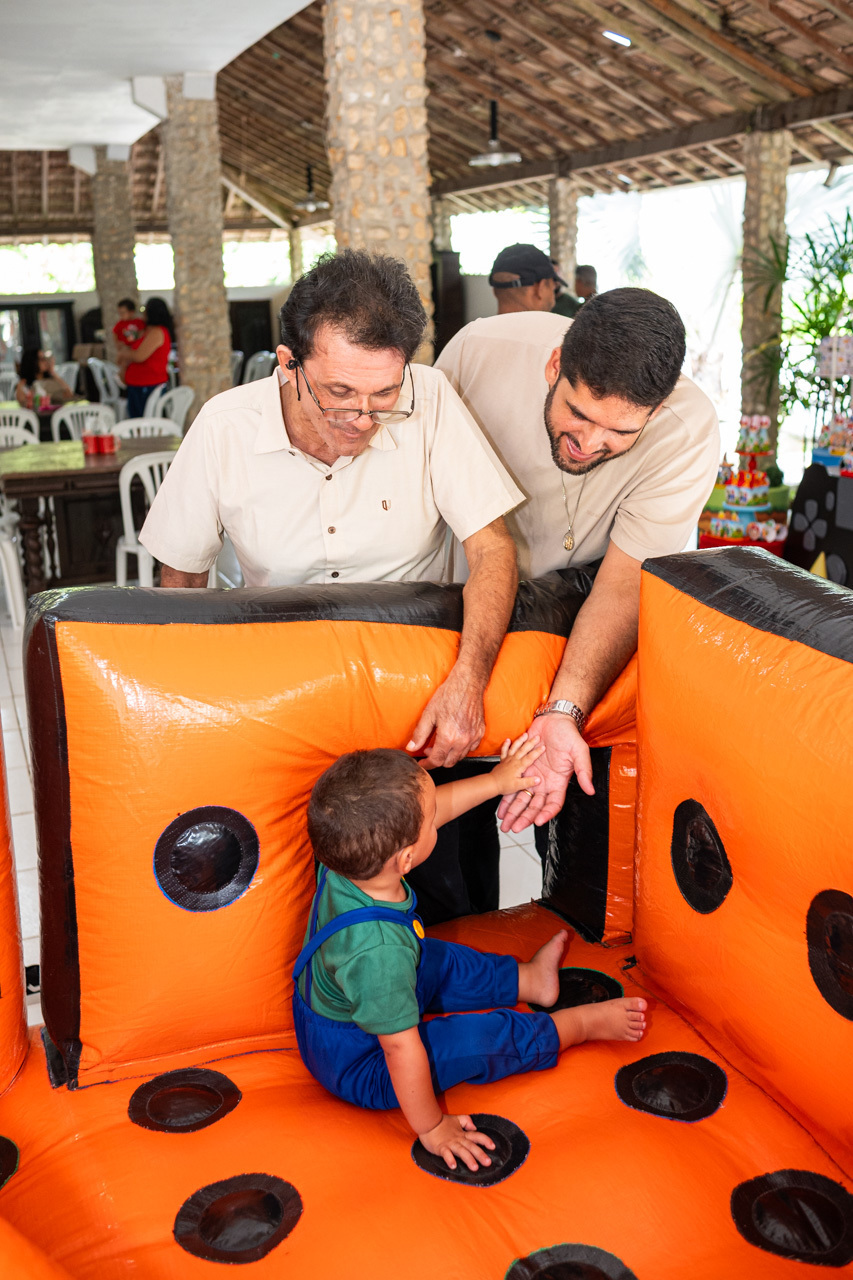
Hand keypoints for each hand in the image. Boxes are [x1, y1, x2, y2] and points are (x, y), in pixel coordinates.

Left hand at [406, 667, 484, 768]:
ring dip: (450, 755)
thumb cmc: (448, 695)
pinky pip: (471, 748)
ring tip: (442, 744)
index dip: (427, 764)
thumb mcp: (429, 714)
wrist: (468, 684)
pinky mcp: (480, 732)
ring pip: (460, 757)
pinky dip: (462, 749)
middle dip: (438, 760)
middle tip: (430, 750)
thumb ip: (420, 733)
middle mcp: (462, 741)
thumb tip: (411, 747)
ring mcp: (473, 737)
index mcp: (448, 737)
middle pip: (449, 762)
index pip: (436, 761)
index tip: (422, 763)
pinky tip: (455, 740)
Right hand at [419, 1114, 494, 1171]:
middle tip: (488, 1163)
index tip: (493, 1146)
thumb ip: (466, 1121)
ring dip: (468, 1159)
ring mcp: (450, 1144)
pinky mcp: (440, 1148)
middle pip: (471, 1146)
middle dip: (480, 1154)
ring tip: (475, 1167)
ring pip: (461, 1151)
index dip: (485, 1140)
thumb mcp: (456, 1118)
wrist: (427, 1121)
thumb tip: (475, 1127)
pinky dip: (449, 1159)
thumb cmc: (441, 1122)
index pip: (476, 1136)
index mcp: (462, 1134)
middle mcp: (458, 1139)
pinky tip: (453, 1166)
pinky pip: (446, 1154)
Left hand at [490, 733, 543, 795]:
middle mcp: (514, 760)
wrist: (492, 783)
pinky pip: (504, 750)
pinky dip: (505, 744)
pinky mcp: (503, 760)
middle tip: (537, 737)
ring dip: (520, 740)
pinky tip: (508, 739)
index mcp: (519, 766)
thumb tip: (538, 779)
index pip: (530, 757)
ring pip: (514, 747)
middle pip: (523, 749)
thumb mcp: (518, 786)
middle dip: (531, 742)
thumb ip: (528, 782)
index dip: (537, 752)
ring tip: (525, 734)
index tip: (543, 747)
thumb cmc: (505, 785)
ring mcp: (508, 759)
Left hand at [497, 713, 593, 833]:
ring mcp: (532, 776)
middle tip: (514, 828)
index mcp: (559, 782)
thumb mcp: (580, 752)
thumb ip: (584, 772)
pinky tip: (499, 807)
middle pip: (534, 805)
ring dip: (513, 811)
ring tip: (505, 823)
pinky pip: (513, 784)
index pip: (553, 803)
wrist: (554, 719)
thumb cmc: (569, 735)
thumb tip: (591, 790)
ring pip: (521, 798)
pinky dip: (506, 796)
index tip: (537, 822)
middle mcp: (545, 782)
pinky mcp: (522, 767)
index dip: (546, 813)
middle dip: (524, 817)